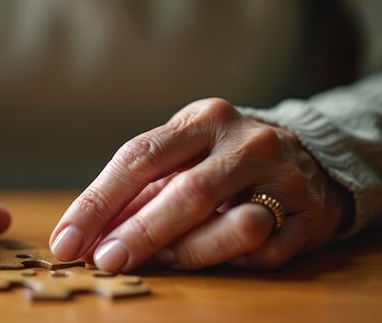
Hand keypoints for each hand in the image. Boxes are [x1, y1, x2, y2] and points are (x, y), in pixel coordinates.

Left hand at [49, 98, 351, 270]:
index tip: (66, 239)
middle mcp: (247, 141)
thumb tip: (84, 236)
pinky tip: (216, 256)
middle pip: (186, 191)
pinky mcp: (311, 216)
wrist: (315, 159)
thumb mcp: (182, 159)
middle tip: (103, 261)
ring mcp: (285, 178)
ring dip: (188, 251)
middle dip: (138, 233)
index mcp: (204, 119)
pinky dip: (230, 260)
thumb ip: (137, 193)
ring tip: (163, 259)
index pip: (139, 156)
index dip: (97, 202)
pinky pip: (264, 251)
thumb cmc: (224, 162)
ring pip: (235, 226)